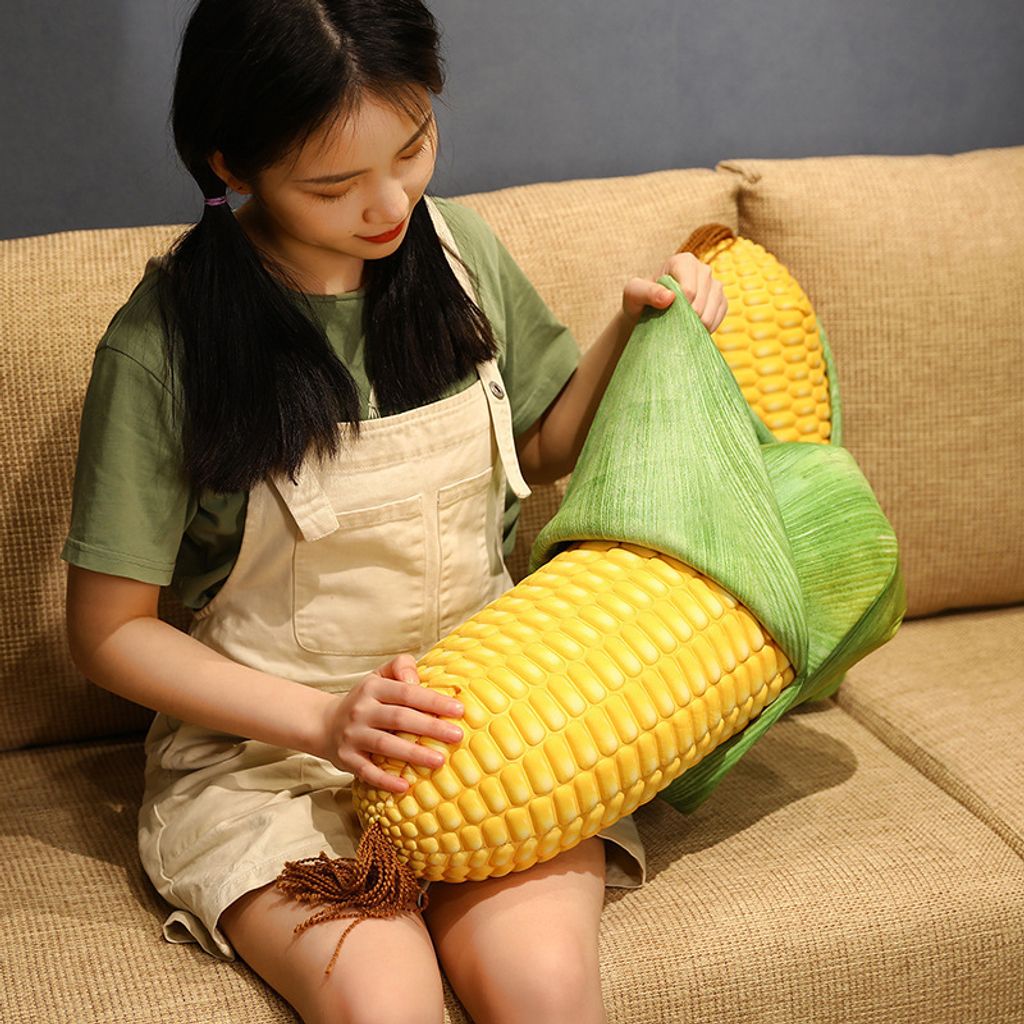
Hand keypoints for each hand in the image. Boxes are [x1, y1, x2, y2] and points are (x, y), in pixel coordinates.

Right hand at [315, 653, 464, 793]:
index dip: (433, 701)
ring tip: (439, 761)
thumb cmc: (365, 700)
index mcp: (373, 687)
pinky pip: (366, 771)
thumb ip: (400, 667)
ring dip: (413, 754)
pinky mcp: (346, 758)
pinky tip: (405, 786)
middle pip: (400, 718)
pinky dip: (385, 780)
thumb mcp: (379, 676)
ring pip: (385, 744)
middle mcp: (361, 710)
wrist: (324, 723)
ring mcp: (353, 735)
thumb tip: (417, 678)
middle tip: (457, 736)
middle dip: (430, 727)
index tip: (458, 710)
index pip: (407, 692)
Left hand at [621, 251, 727, 332]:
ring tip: (681, 326)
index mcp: (684, 261)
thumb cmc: (639, 301)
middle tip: (672, 323)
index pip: (689, 290)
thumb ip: (646, 292)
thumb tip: (670, 297)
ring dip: (697, 325)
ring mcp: (714, 284)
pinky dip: (708, 327)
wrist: (648, 315)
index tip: (666, 313)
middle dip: (687, 318)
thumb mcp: (633, 294)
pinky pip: (720, 316)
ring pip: (713, 309)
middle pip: (702, 301)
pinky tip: (693, 328)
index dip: (679, 308)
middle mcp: (702, 269)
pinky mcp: (721, 300)